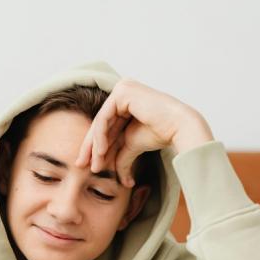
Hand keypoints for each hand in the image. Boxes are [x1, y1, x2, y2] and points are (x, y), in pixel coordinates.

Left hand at [75, 78, 213, 186]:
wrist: (178, 128)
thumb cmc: (159, 134)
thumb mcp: (130, 145)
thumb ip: (116, 154)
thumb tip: (105, 170)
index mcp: (125, 101)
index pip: (105, 126)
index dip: (94, 147)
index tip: (88, 165)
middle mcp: (122, 92)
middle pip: (100, 124)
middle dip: (90, 147)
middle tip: (81, 165)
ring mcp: (122, 89)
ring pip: (100, 122)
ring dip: (95, 146)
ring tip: (95, 165)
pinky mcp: (122, 91)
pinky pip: (104, 118)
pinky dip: (100, 136)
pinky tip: (100, 151)